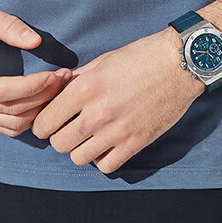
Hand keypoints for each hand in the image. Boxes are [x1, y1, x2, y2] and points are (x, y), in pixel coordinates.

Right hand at [0, 0, 73, 136]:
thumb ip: (7, 24)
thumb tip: (35, 41)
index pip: (1, 92)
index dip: (32, 87)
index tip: (55, 74)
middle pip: (9, 111)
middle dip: (42, 97)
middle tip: (64, 77)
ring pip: (10, 124)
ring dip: (37, 110)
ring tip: (57, 87)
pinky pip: (5, 126)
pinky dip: (27, 117)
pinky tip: (41, 98)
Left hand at [31, 27, 204, 174]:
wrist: (179, 64)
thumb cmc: (140, 57)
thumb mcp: (102, 60)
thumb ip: (77, 80)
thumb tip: (55, 92)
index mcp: (86, 88)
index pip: (46, 121)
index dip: (43, 123)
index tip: (49, 121)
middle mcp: (98, 112)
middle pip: (58, 143)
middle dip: (59, 136)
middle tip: (69, 127)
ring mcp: (118, 131)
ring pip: (78, 158)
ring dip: (80, 148)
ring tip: (89, 136)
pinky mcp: (136, 143)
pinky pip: (105, 166)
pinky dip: (102, 158)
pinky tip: (107, 143)